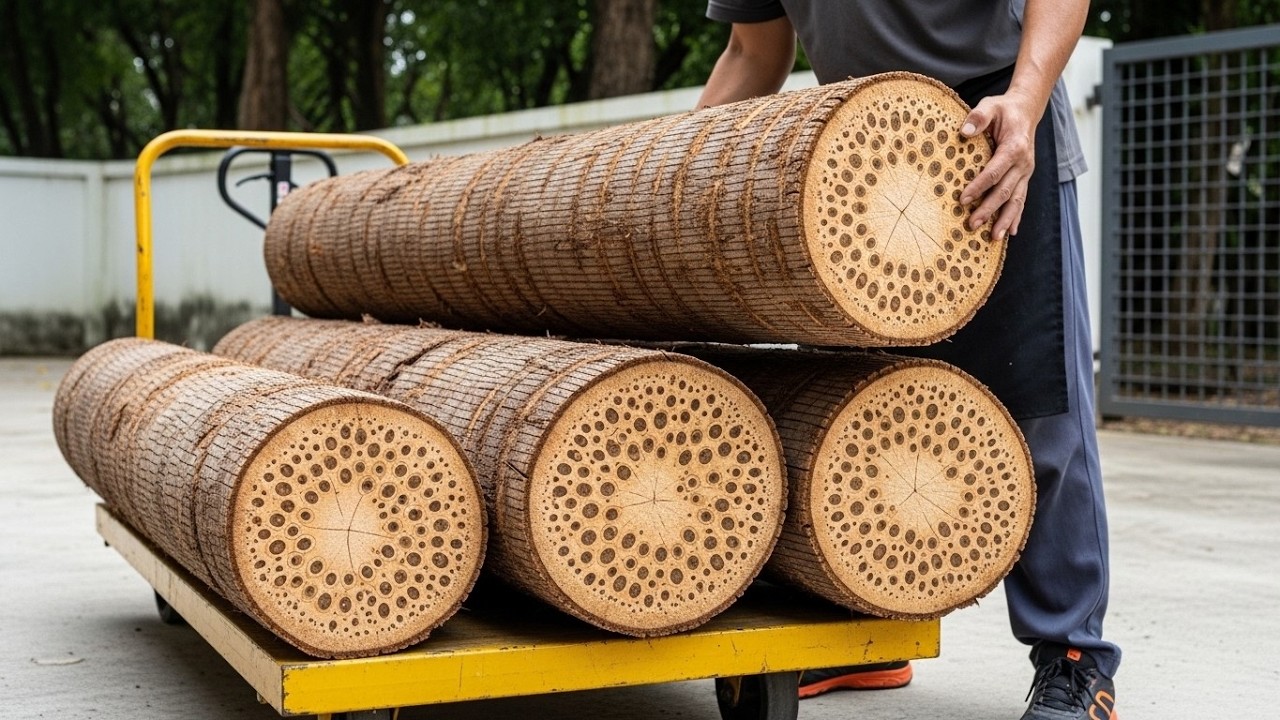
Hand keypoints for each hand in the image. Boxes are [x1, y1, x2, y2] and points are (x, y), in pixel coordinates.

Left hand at [957, 90, 1040, 240]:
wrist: (1026, 110)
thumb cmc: (1004, 109)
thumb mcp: (990, 105)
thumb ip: (978, 117)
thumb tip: (964, 131)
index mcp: (1014, 147)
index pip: (994, 171)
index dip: (979, 186)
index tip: (962, 199)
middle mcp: (1023, 163)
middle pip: (1005, 191)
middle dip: (989, 209)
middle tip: (972, 224)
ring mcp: (1026, 172)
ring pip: (1016, 200)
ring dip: (1005, 220)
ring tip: (993, 238)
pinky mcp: (1024, 177)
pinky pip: (1021, 199)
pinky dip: (1016, 216)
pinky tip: (1010, 232)